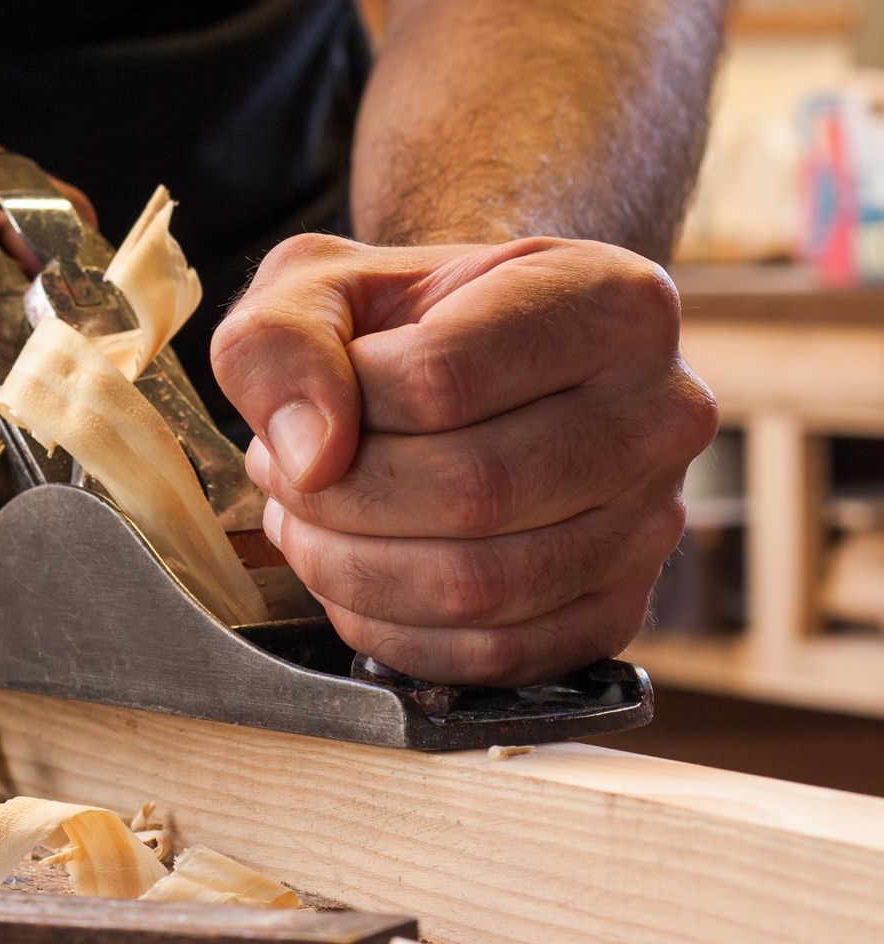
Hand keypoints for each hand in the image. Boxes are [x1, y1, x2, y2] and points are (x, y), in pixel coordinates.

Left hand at [211, 234, 717, 685]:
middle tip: (285, 478)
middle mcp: (661, 411)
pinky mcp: (618, 611)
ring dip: (353, 569)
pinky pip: (496, 656)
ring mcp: (652, 522)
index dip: (340, 409)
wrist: (467, 372)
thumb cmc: (398, 327)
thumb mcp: (316, 286)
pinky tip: (353, 579)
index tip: (304, 408)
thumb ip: (282, 341)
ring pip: (480, 584)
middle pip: (471, 491)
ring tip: (309, 523)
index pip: (442, 380)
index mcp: (610, 300)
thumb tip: (310, 456)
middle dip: (339, 500)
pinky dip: (394, 632)